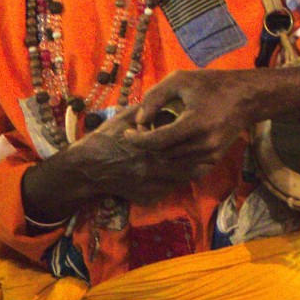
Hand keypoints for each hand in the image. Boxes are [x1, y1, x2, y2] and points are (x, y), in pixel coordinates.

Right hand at [21, 84, 245, 227]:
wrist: (86, 169)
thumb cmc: (104, 138)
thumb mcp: (125, 117)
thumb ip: (146, 111)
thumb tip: (167, 102)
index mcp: (149, 144)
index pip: (181, 140)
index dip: (196, 132)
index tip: (205, 123)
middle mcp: (153, 167)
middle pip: (190, 161)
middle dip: (203, 151)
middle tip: (214, 140)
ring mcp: (151, 185)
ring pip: (185, 177)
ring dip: (196, 166)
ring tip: (204, 153)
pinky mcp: (147, 197)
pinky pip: (171, 189)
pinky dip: (180, 180)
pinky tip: (184, 170)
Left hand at [125, 68, 256, 180]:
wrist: (246, 98)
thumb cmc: (211, 84)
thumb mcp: (180, 80)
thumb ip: (155, 97)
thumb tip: (139, 120)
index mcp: (195, 123)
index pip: (157, 141)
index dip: (137, 139)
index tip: (126, 133)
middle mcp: (204, 144)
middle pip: (162, 154)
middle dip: (146, 145)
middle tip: (141, 131)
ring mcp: (210, 155)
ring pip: (172, 164)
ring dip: (159, 153)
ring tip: (154, 137)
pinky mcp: (214, 160)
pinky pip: (185, 168)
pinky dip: (173, 160)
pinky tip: (170, 147)